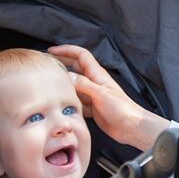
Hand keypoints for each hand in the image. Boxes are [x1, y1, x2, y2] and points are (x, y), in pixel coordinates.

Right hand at [49, 44, 169, 150]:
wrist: (131, 127)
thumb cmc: (122, 109)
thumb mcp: (101, 94)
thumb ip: (84, 85)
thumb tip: (67, 75)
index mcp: (98, 75)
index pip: (81, 55)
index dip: (67, 50)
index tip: (52, 50)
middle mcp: (95, 82)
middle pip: (76, 67)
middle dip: (62, 63)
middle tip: (47, 65)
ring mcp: (93, 95)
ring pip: (75, 85)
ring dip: (64, 83)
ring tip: (49, 83)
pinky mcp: (92, 107)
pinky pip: (77, 100)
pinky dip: (69, 99)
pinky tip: (61, 102)